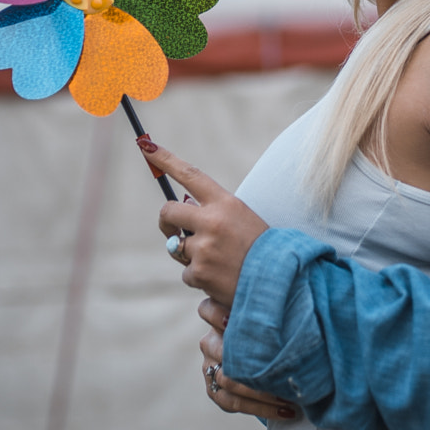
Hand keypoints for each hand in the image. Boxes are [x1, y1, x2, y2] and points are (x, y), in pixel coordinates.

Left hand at [141, 138, 268, 306]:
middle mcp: (211, 222)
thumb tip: (181, 219)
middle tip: (175, 230)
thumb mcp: (242, 220)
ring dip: (191, 256)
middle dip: (167, 221)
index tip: (147, 146)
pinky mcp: (199, 272)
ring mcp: (204, 248)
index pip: (190, 175)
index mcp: (226, 203)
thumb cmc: (262, 250)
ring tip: (219, 263)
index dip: (166, 159)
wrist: (282, 283)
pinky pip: (187, 273)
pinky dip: (200, 278)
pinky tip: (221, 280)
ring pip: (177, 247)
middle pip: (168, 211)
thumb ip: (213, 215)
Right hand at [197, 298, 296, 420]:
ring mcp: (209, 366)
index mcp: (219, 316)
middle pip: (223, 352)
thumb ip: (267, 308)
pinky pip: (231, 403)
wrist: (269, 357)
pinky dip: (261, 409)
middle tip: (286, 370)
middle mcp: (210, 341)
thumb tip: (289, 299)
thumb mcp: (267, 314)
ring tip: (291, 397)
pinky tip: (285, 411)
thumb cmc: (272, 328)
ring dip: (262, 393)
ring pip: (228, 382)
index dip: (219, 315)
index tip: (237, 322)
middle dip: (255, 364)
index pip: (208, 310)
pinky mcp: (213, 389)